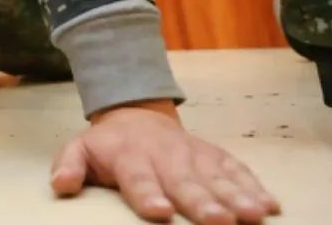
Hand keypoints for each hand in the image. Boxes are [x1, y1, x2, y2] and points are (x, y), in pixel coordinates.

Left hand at [50, 101, 278, 223]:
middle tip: (217, 223)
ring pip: (218, 178)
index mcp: (131, 157)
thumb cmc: (109, 147)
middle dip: (202, 203)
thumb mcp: (80, 149)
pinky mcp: (217, 158)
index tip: (159, 212)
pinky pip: (238, 171)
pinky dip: (255, 187)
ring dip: (236, 197)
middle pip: (185, 182)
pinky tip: (271, 207)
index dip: (148, 194)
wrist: (137, 116)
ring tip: (253, 216)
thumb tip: (60, 184)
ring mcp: (195, 156)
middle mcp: (166, 156)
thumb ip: (69, 165)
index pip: (139, 178)